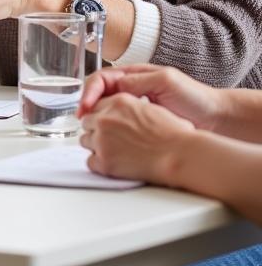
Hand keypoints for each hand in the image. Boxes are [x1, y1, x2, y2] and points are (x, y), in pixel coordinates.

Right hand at [78, 64, 223, 129]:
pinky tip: (108, 136)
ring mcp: (135, 106)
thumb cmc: (195, 97)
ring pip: (105, 109)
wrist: (217, 118)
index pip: (102, 79)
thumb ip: (138, 80)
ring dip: (95, 117)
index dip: (90, 91)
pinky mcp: (140, 124)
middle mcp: (130, 89)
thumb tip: (114, 87)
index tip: (85, 107)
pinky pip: (118, 123)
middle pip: (98, 93)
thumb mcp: (165, 81)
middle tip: (82, 120)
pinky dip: (109, 129)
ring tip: (90, 129)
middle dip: (86, 105)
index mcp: (134, 75)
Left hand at [79, 93, 194, 184]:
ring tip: (115, 151)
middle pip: (87, 122)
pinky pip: (90, 161)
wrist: (180, 155)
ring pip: (85, 140)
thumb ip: (130, 107)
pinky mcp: (104, 161)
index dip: (101, 115)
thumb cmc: (175, 135)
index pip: (95, 105)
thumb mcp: (150, 108)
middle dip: (97, 130)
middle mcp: (106, 118)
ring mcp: (102, 140)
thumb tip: (123, 114)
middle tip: (111, 139)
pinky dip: (99, 164)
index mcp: (118, 102)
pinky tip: (114, 164)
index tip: (105, 123)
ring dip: (97, 146)